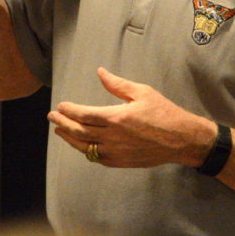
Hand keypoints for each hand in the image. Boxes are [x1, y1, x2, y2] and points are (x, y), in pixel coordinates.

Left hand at [47, 68, 215, 167]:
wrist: (182, 140)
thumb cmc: (164, 113)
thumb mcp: (142, 92)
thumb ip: (117, 84)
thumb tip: (100, 72)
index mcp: (116, 118)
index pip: (84, 115)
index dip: (69, 111)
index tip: (60, 106)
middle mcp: (113, 137)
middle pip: (79, 132)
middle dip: (63, 124)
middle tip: (52, 117)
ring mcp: (116, 152)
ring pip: (85, 147)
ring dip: (69, 138)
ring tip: (59, 130)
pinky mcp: (122, 162)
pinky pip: (97, 158)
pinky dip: (85, 151)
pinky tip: (80, 145)